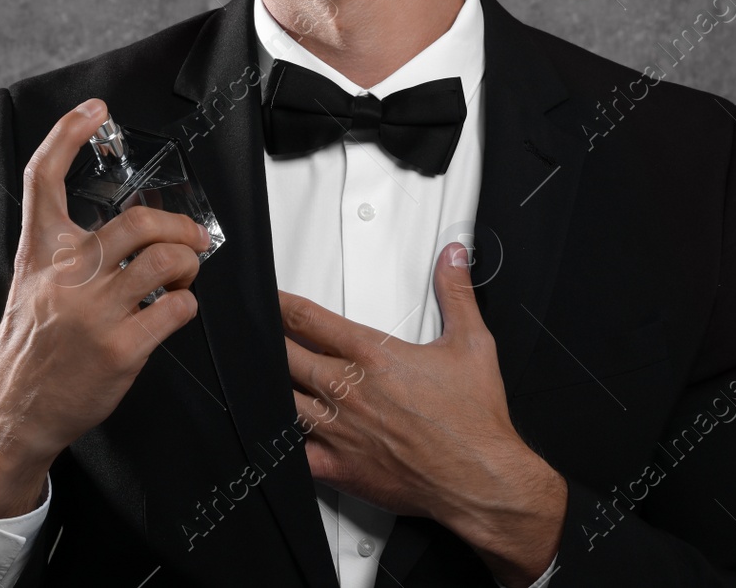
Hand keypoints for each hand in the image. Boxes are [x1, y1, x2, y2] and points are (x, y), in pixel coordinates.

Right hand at [0, 97, 212, 517]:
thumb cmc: (31, 342)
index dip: (67, 132)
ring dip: (188, 266)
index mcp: (40, 251)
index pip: (44, 177)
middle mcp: (65, 274)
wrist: (14, 410)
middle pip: (140, 222)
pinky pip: (176, 309)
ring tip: (184, 275)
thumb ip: (67, 250)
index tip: (93, 108)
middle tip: (194, 237)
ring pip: (166, 262)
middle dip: (181, 227)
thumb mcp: (32, 282)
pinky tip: (173, 311)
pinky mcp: (121, 348)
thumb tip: (127, 228)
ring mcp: (94, 312)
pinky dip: (185, 306)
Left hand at [280, 241, 564, 581]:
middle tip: (256, 333)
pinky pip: (293, 454)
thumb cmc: (474, 421)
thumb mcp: (472, 343)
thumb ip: (456, 293)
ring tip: (258, 376)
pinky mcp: (340, 468)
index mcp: (372, 357)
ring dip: (269, 385)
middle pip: (286, 356)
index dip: (281, 305)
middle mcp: (348, 391)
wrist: (480, 478)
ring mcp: (339, 431)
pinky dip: (278, 442)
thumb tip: (453, 257)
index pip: (309, 320)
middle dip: (268, 341)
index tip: (270, 300)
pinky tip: (272, 434)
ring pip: (283, 400)